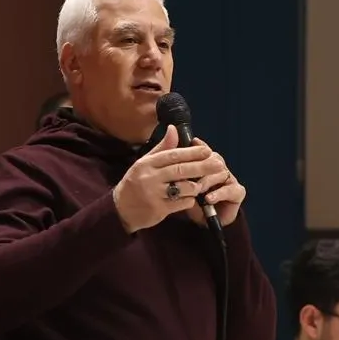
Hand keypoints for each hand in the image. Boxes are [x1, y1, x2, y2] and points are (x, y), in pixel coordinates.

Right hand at [111, 127, 226, 232]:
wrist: (120, 209)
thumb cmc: (136, 182)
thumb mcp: (145, 163)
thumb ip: (162, 148)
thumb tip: (174, 129)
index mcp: (147, 163)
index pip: (173, 155)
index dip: (192, 152)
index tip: (207, 151)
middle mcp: (150, 177)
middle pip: (181, 170)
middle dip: (202, 167)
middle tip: (218, 164)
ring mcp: (154, 194)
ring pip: (184, 187)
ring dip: (196, 185)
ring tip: (203, 183)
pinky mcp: (159, 210)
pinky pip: (182, 203)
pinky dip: (189, 200)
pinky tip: (191, 197)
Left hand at [181, 139, 245, 227]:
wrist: (203, 223)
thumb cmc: (191, 203)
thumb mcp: (181, 187)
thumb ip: (177, 172)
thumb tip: (169, 156)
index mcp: (207, 164)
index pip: (204, 151)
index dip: (199, 148)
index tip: (192, 143)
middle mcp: (219, 169)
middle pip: (214, 159)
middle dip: (201, 166)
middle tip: (189, 175)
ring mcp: (229, 179)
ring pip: (221, 173)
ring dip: (207, 181)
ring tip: (197, 189)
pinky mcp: (237, 192)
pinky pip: (230, 190)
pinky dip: (218, 194)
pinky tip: (209, 199)